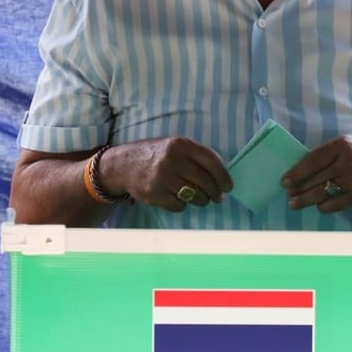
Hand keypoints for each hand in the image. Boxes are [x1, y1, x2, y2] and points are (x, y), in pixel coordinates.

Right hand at [108, 137, 232, 211]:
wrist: (123, 165)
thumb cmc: (156, 155)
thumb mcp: (176, 146)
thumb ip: (197, 156)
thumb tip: (222, 175)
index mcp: (181, 145)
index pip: (211, 162)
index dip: (223, 176)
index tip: (228, 187)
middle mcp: (173, 160)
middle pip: (205, 182)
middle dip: (215, 193)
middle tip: (217, 197)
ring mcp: (163, 178)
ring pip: (195, 196)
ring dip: (202, 200)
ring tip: (201, 199)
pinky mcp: (155, 195)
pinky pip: (179, 205)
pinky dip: (182, 205)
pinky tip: (178, 198)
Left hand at [281, 135, 351, 211]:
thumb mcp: (347, 142)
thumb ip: (327, 153)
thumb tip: (301, 168)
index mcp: (342, 146)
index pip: (313, 161)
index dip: (297, 173)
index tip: (285, 181)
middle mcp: (348, 164)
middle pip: (315, 180)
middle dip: (298, 189)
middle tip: (288, 194)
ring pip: (322, 195)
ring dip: (305, 200)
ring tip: (295, 203)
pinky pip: (334, 205)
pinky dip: (323, 206)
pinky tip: (317, 204)